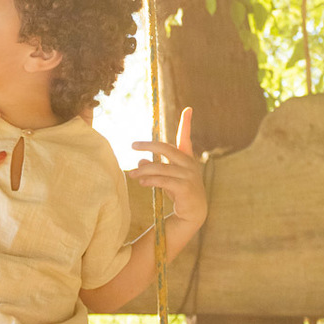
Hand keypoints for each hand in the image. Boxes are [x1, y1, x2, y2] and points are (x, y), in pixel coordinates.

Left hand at [129, 107, 206, 227]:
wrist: (192, 214)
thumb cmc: (179, 192)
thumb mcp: (166, 178)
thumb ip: (154, 168)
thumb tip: (140, 162)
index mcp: (187, 158)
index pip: (185, 138)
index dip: (186, 123)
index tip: (188, 109)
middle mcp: (189, 164)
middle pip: (166, 149)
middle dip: (148, 146)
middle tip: (133, 145)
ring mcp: (188, 176)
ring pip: (160, 167)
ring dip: (143, 171)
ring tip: (131, 174)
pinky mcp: (185, 188)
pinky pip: (163, 180)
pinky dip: (150, 180)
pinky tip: (141, 182)